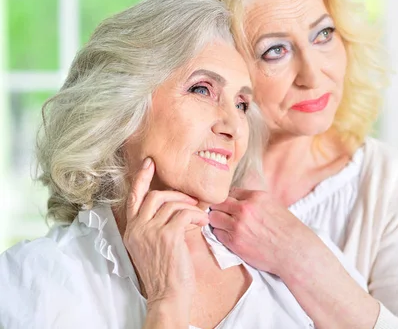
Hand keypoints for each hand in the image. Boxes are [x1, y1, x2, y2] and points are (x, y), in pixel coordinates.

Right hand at [122, 157, 208, 308]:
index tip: (150, 163)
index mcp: (131, 230)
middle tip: (190, 200)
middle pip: (154, 195)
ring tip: (199, 216)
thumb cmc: (165, 273)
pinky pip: (185, 214)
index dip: (141, 178)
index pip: (133, 197)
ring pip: (172, 203)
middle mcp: (137, 228)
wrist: (168, 296)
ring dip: (190, 206)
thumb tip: (176, 206)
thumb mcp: (152, 246)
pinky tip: (202, 223)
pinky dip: (197, 216)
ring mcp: (150, 231)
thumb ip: (156, 226)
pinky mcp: (168, 235)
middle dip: (175, 193)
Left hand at [208, 188, 316, 275]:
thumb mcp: (273, 205)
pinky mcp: (234, 242)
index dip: (229, 200)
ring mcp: (238, 225)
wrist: (294, 251)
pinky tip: (230, 237)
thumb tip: (239, 201)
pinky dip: (221, 234)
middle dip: (219, 209)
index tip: (229, 207)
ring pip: (213, 217)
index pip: (230, 192)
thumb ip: (255, 201)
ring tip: (225, 227)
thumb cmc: (287, 229)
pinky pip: (217, 234)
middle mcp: (244, 209)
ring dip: (217, 221)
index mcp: (256, 197)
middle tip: (223, 216)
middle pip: (218, 203)